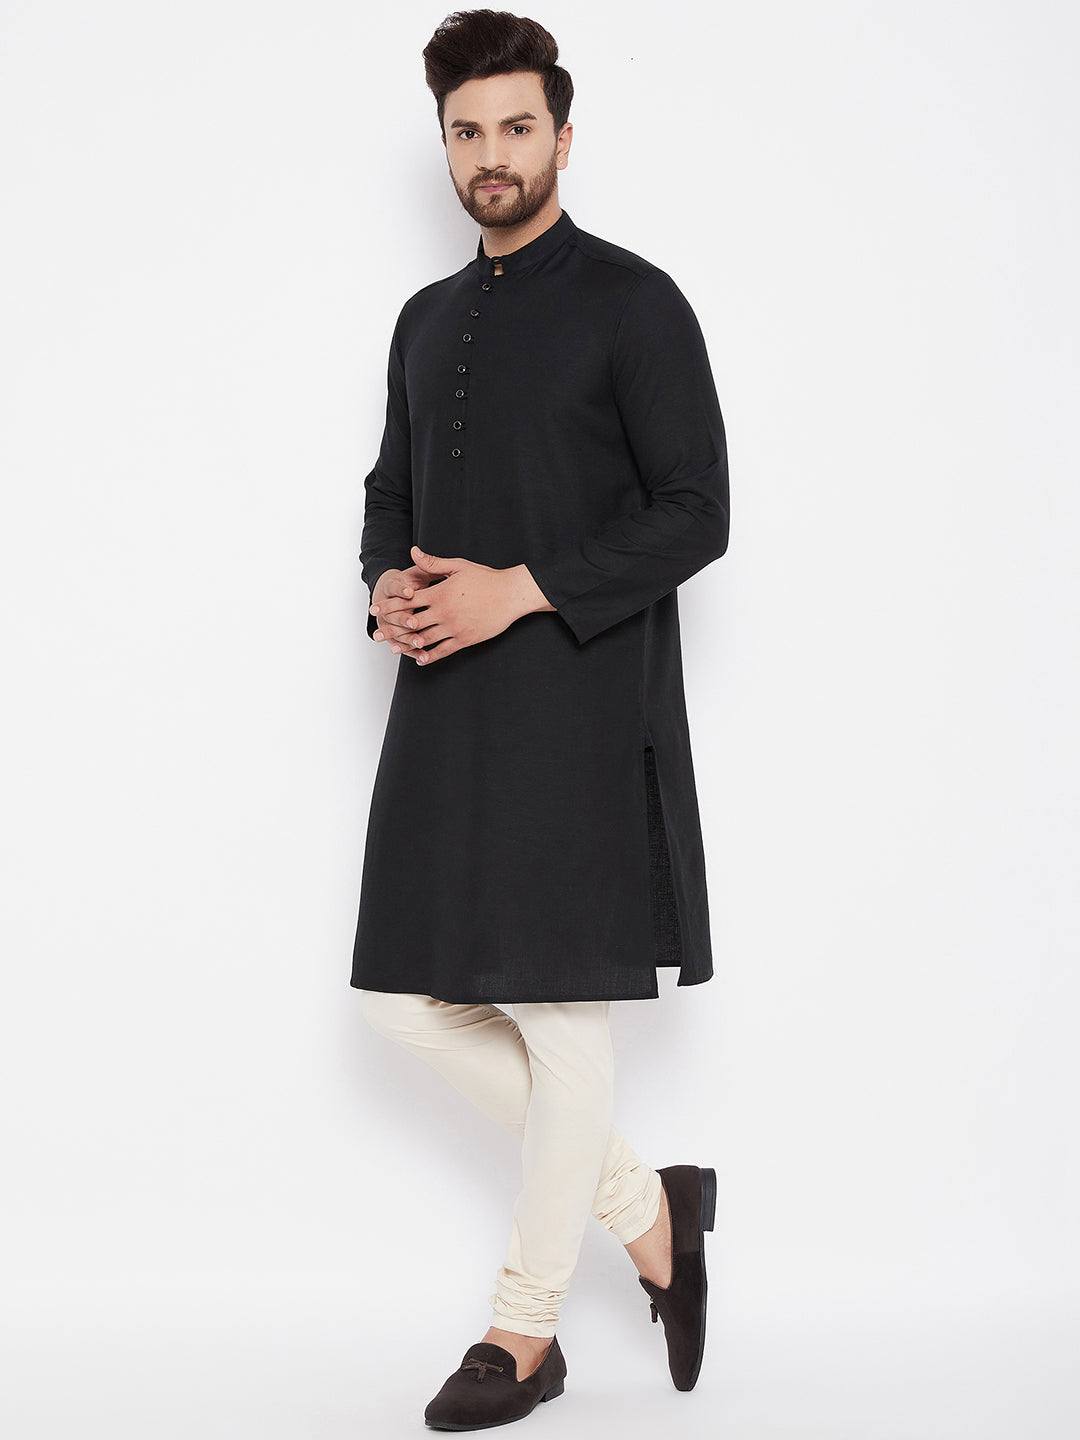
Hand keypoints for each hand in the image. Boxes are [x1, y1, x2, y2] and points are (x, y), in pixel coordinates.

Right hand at [369, 566, 438, 654]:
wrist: (397, 592)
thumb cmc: (411, 581)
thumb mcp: (417, 571)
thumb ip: (422, 564)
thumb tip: (415, 550)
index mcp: (391, 587)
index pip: (394, 587)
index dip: (401, 590)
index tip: (409, 591)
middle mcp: (385, 606)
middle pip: (392, 613)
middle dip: (402, 618)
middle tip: (413, 622)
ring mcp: (388, 622)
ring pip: (396, 632)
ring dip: (406, 637)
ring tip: (418, 642)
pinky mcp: (395, 636)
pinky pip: (402, 645)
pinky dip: (412, 651)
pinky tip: (422, 657)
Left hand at [375, 544, 551, 665]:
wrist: (511, 595)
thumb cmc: (485, 578)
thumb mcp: (458, 566)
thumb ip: (432, 563)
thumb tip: (413, 552)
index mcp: (440, 593)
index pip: (407, 601)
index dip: (390, 606)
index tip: (376, 610)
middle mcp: (444, 612)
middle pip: (411, 622)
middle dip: (393, 628)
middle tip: (377, 635)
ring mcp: (454, 628)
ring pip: (425, 639)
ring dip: (407, 644)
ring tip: (394, 648)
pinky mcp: (465, 639)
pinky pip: (443, 650)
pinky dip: (429, 655)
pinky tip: (419, 658)